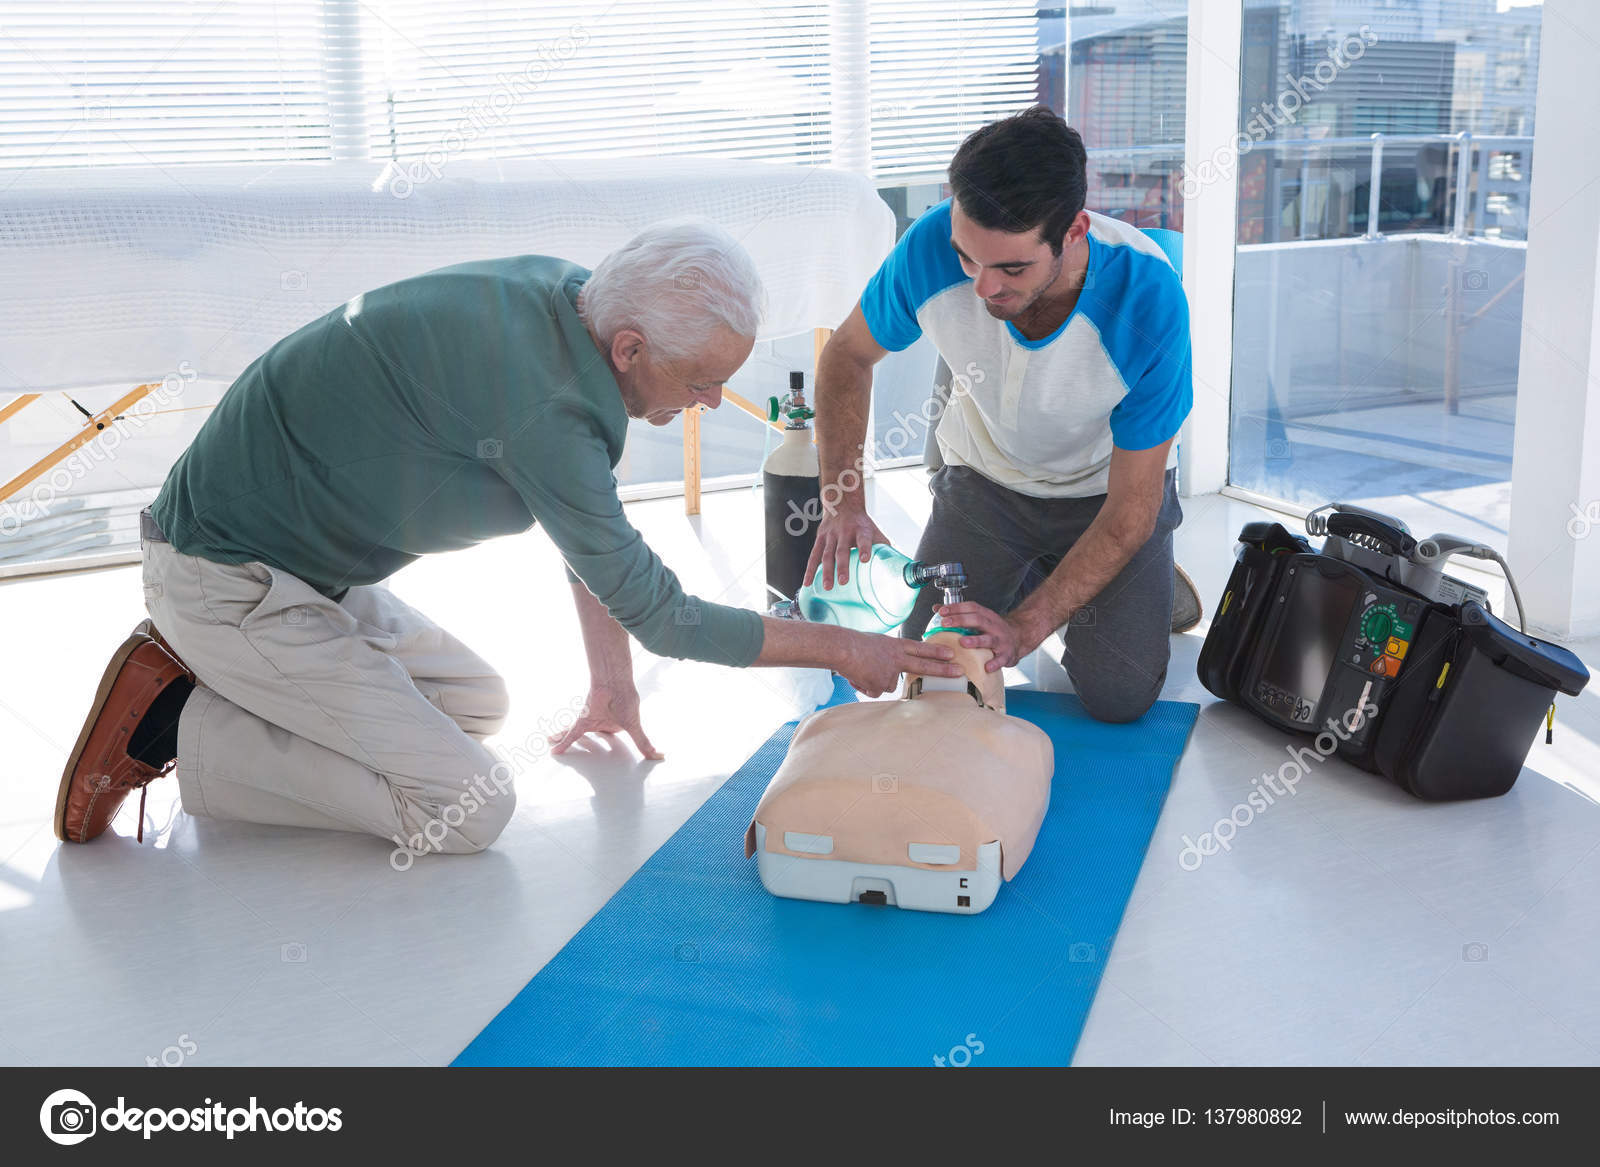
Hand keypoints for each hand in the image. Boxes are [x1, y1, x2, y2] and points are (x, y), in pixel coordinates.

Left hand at [551, 683, 662, 759]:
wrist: (614, 683)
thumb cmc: (625, 701)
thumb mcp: (634, 726)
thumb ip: (642, 743)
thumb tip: (659, 755)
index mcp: (616, 727)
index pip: (611, 743)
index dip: (608, 752)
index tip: (608, 761)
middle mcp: (602, 724)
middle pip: (591, 740)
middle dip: (582, 746)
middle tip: (575, 756)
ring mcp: (591, 721)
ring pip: (577, 736)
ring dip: (565, 740)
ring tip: (554, 745)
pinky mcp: (582, 720)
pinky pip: (572, 734)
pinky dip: (564, 742)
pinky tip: (554, 750)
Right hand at [803, 503, 889, 590]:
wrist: (842, 504)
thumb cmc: (861, 524)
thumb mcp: (874, 531)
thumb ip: (883, 546)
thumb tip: (897, 566)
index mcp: (861, 530)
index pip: (864, 539)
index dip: (864, 548)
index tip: (865, 559)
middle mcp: (845, 532)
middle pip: (842, 550)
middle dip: (842, 566)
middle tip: (843, 581)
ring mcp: (830, 535)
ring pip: (826, 554)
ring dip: (826, 571)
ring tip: (827, 587)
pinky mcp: (820, 539)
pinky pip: (813, 556)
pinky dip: (810, 570)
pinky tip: (807, 583)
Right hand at [837, 630, 961, 697]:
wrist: (842, 649)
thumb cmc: (854, 645)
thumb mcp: (877, 643)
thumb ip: (889, 655)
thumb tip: (892, 674)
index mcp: (894, 645)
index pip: (920, 649)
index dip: (936, 652)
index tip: (952, 654)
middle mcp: (896, 658)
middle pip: (923, 665)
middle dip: (943, 669)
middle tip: (959, 671)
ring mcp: (890, 672)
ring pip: (888, 684)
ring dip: (874, 681)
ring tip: (861, 670)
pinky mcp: (880, 684)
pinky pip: (874, 691)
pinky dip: (865, 686)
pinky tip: (858, 676)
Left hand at [936, 602, 1040, 671]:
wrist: (1019, 638)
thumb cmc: (993, 630)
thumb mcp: (979, 618)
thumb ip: (959, 614)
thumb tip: (937, 608)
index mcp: (986, 616)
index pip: (971, 607)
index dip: (956, 608)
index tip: (941, 611)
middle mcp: (994, 625)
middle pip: (978, 620)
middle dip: (960, 620)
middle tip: (945, 623)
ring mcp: (1001, 640)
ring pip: (989, 639)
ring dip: (976, 640)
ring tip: (963, 642)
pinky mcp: (1007, 654)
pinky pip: (1001, 659)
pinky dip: (994, 663)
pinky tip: (986, 667)